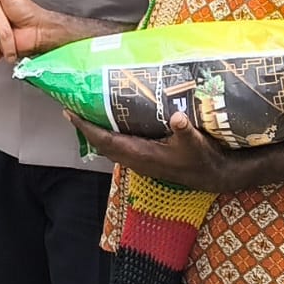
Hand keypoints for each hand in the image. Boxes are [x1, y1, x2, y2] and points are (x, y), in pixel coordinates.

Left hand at [67, 110, 240, 191]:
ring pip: (109, 148)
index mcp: (142, 154)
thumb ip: (185, 130)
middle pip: (101, 144)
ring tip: (85, 114)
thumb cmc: (203, 158)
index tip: (70, 113)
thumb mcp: (196, 142)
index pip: (106, 140)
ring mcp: (140, 162)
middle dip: (85, 128)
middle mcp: (136, 160)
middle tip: (71, 108)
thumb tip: (177, 118)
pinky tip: (108, 125)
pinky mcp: (145, 161)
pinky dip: (107, 137)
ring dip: (95, 133)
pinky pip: (118, 149)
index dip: (87, 128)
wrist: (214, 175)